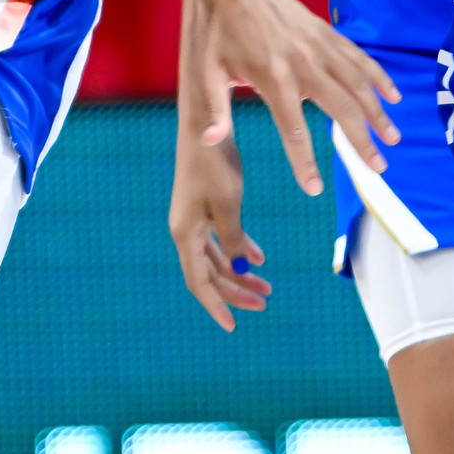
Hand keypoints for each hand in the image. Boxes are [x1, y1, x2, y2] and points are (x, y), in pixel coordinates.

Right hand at [167, 110, 270, 329]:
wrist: (205, 125)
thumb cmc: (214, 164)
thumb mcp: (227, 205)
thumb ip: (233, 240)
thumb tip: (240, 270)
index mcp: (186, 234)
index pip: (199, 282)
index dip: (216, 306)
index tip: (234, 327)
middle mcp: (186, 231)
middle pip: (210, 274)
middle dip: (236, 292)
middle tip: (266, 304)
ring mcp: (196, 219)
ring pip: (218, 258)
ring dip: (240, 274)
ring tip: (268, 287)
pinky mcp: (206, 206)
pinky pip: (222, 238)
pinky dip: (240, 250)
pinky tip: (260, 258)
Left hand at [188, 0, 399, 198]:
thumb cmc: (217, 32)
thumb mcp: (206, 71)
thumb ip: (213, 108)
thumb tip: (210, 142)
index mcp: (273, 79)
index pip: (293, 128)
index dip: (304, 161)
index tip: (314, 189)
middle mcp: (303, 64)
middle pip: (341, 108)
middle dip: (362, 141)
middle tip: (378, 168)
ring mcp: (320, 47)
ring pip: (358, 84)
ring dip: (378, 113)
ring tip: (393, 139)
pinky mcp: (328, 34)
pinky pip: (360, 58)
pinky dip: (379, 77)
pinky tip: (394, 96)